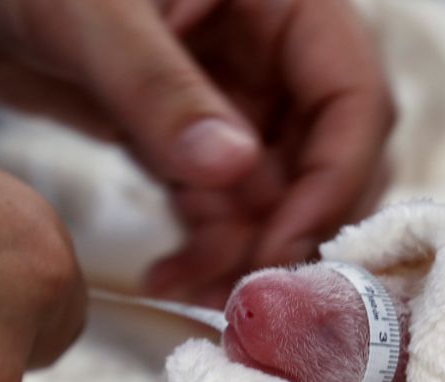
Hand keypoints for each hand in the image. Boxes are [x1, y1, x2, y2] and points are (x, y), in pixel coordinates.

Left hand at [0, 0, 394, 303]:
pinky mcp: (188, 139)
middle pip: (329, 156)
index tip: (288, 245)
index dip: (336, 177)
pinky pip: (224, 205)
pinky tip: (166, 275)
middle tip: (246, 289)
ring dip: (247, 251)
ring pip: (278, 193)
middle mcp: (272, 52)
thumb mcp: (91, 15)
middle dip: (293, 227)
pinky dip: (208, 247)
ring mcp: (233, 99)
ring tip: (190, 287)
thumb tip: (232, 170)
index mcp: (281, 0)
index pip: (354, 94)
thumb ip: (158, 87)